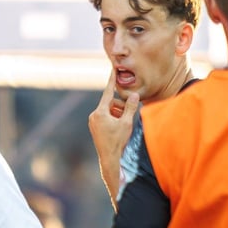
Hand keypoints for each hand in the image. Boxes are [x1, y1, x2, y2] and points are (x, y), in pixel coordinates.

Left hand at [88, 73, 139, 202]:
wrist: (109, 158)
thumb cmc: (118, 141)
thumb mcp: (126, 123)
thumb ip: (130, 107)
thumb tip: (134, 95)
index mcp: (100, 112)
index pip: (108, 92)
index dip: (112, 81)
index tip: (113, 69)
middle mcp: (94, 115)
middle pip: (110, 103)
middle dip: (121, 106)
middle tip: (129, 114)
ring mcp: (93, 121)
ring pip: (109, 110)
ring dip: (118, 113)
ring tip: (124, 123)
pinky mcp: (95, 127)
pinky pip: (106, 117)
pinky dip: (114, 118)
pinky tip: (120, 127)